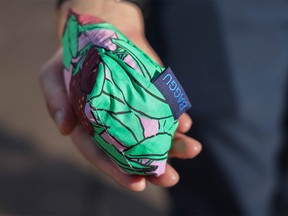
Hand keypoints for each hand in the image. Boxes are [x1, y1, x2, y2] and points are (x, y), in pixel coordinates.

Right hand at [40, 49, 201, 190]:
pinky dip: (178, 118)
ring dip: (175, 146)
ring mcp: (136, 111)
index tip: (138, 184)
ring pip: (156, 135)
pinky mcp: (151, 95)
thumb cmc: (73, 57)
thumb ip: (55, 101)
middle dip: (155, 168)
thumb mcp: (53, 76)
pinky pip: (166, 111)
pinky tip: (186, 123)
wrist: (101, 30)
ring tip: (192, 149)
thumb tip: (64, 129)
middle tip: (171, 179)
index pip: (103, 156)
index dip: (118, 172)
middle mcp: (116, 125)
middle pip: (135, 153)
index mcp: (91, 129)